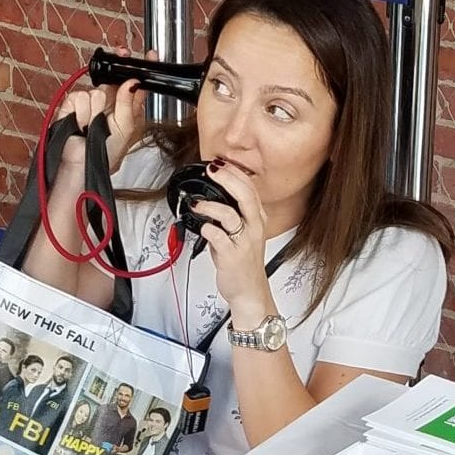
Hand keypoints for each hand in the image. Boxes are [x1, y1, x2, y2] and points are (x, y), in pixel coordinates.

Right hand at [54, 47, 152, 170]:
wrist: (83, 164)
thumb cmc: (108, 152)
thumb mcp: (125, 128)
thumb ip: (129, 104)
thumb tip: (133, 83)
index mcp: (126, 106)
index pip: (135, 82)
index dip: (141, 67)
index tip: (151, 55)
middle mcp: (109, 101)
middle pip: (113, 77)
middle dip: (117, 70)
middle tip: (122, 58)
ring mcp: (91, 102)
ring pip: (96, 91)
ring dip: (96, 111)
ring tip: (93, 126)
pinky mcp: (73, 104)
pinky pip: (79, 98)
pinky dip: (82, 113)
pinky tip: (82, 124)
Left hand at [195, 159, 275, 327]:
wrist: (250, 291)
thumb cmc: (244, 263)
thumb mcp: (243, 233)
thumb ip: (232, 214)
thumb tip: (212, 197)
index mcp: (257, 219)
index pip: (249, 188)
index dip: (234, 173)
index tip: (219, 163)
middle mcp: (254, 227)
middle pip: (245, 195)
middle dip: (227, 179)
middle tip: (212, 170)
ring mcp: (244, 241)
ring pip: (230, 215)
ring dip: (211, 206)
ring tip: (197, 204)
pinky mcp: (232, 256)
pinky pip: (219, 238)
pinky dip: (208, 229)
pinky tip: (201, 227)